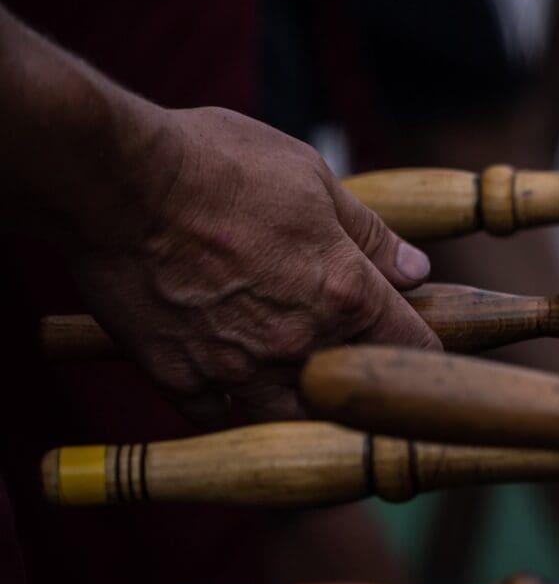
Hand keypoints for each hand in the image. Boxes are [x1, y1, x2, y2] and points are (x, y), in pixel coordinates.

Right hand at [61, 107, 441, 424]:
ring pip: (289, 420)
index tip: (413, 344)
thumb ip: (369, 234)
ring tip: (292, 379)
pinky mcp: (178, 378)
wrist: (112, 179)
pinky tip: (227, 382)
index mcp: (347, 293)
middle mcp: (300, 344)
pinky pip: (216, 417)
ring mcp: (238, 368)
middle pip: (355, 397)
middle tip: (349, 366)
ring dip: (298, 406)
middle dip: (358, 385)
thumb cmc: (214, 164)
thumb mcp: (311, 178)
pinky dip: (227, 405)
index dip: (421, 349)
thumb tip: (416, 270)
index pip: (415, 348)